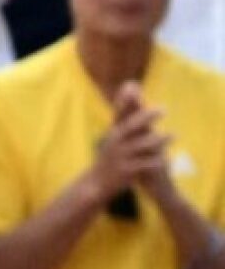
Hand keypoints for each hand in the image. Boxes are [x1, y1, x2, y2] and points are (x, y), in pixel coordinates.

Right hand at [90, 81, 171, 200]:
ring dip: (158, 140)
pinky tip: (167, 158)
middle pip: (131, 126)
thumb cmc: (110, 158)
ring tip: (173, 135)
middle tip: (162, 109)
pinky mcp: (127, 171)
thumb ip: (122, 122)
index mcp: (113, 133)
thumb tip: (128, 103)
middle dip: (146, 117)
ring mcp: (121, 157)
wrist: (97, 183)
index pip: (119, 113)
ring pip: (141, 146)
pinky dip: (156, 161)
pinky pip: (144, 165)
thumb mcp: (113, 139)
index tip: (133, 85)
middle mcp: (115, 142)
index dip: (125, 99)